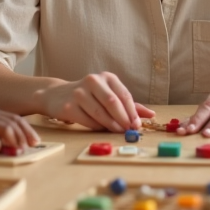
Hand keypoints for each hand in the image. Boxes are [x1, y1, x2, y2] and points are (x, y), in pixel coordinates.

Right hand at [34, 73, 154, 131]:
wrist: (58, 95)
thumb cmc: (90, 96)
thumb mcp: (110, 95)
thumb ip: (129, 105)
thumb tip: (151, 115)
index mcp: (106, 77)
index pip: (123, 95)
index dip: (132, 112)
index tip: (138, 125)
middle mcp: (92, 81)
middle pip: (112, 102)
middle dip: (123, 119)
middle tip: (130, 131)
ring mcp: (79, 93)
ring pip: (100, 112)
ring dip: (111, 125)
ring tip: (118, 132)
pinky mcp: (68, 106)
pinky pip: (88, 120)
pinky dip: (97, 127)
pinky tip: (102, 129)